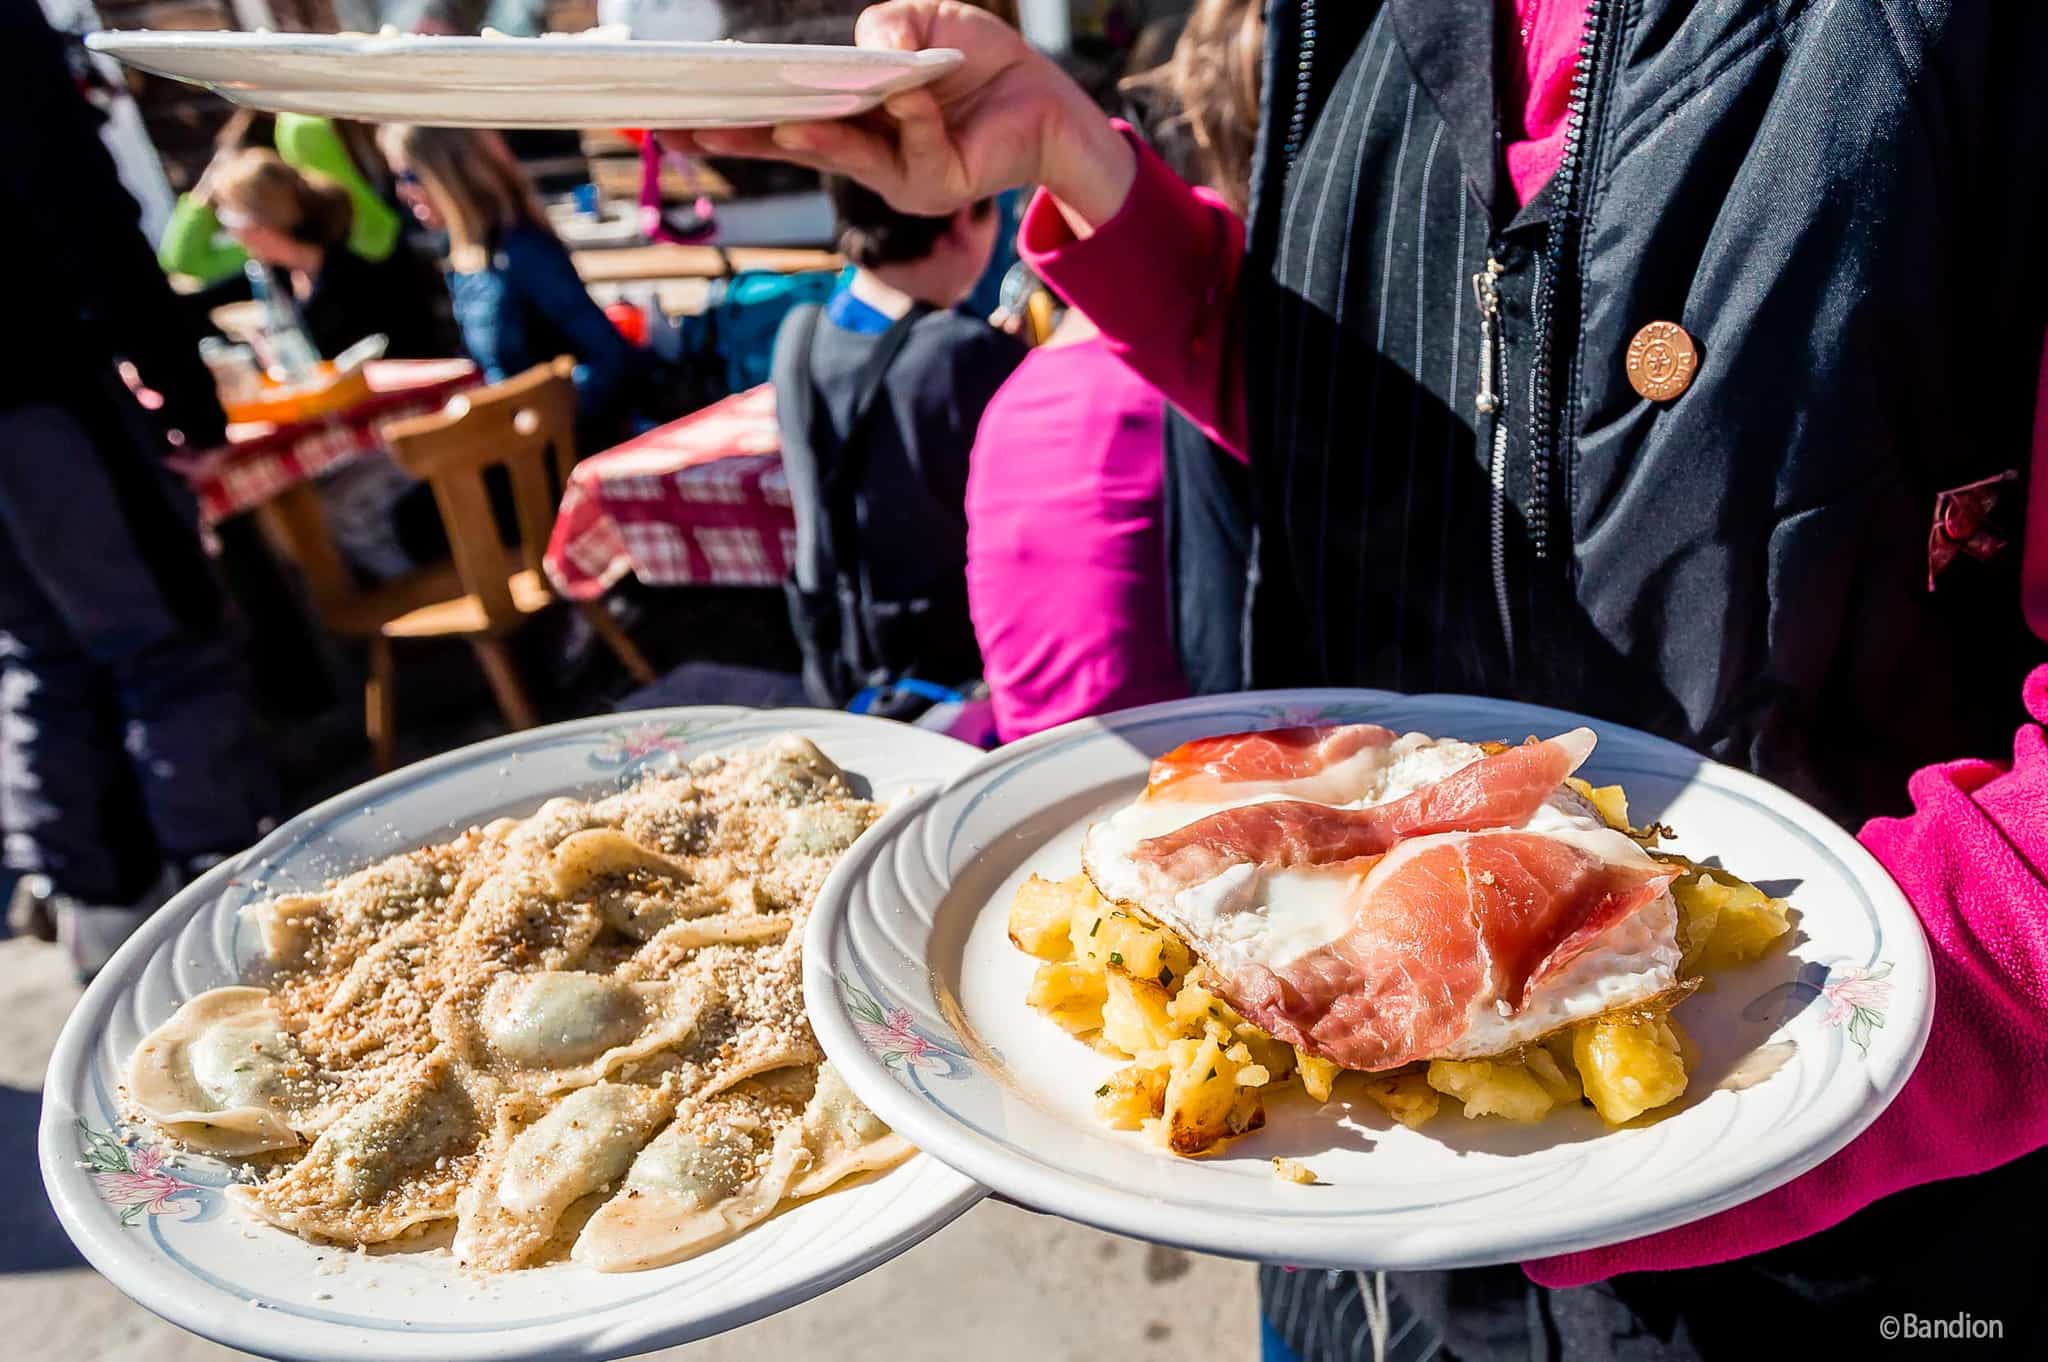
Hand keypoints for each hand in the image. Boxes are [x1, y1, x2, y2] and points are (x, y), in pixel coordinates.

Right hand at [662, 1, 1134, 228]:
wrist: (1044, 97)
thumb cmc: (976, 59)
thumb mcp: (923, 22)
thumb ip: (886, 26)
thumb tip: (866, 45)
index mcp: (846, 114)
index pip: (775, 118)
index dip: (728, 116)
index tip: (676, 113)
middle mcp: (863, 152)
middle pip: (788, 146)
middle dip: (737, 139)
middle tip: (686, 132)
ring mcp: (897, 175)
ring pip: (847, 155)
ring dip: (818, 137)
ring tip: (783, 121)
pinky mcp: (938, 185)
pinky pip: (917, 150)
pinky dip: (913, 119)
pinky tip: (911, 96)